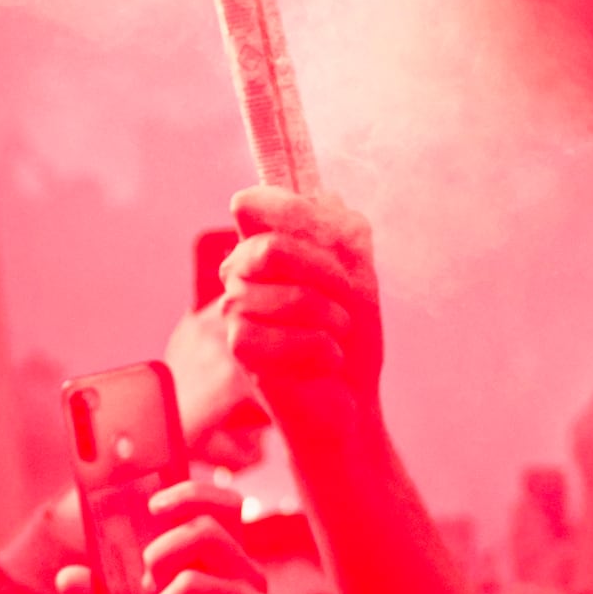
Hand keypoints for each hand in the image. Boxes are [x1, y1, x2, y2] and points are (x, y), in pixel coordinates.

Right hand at [219, 189, 387, 432]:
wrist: (350, 397)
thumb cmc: (350, 334)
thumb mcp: (358, 272)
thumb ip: (341, 231)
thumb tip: (324, 196)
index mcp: (263, 242)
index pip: (255, 204)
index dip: (296, 217)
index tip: (333, 246)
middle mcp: (240, 271)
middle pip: (275, 248)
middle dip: (330, 278)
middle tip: (346, 306)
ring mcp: (234, 309)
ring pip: (290, 295)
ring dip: (334, 321)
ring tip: (335, 337)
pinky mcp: (239, 349)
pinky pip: (287, 336)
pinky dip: (323, 351)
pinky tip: (323, 362)